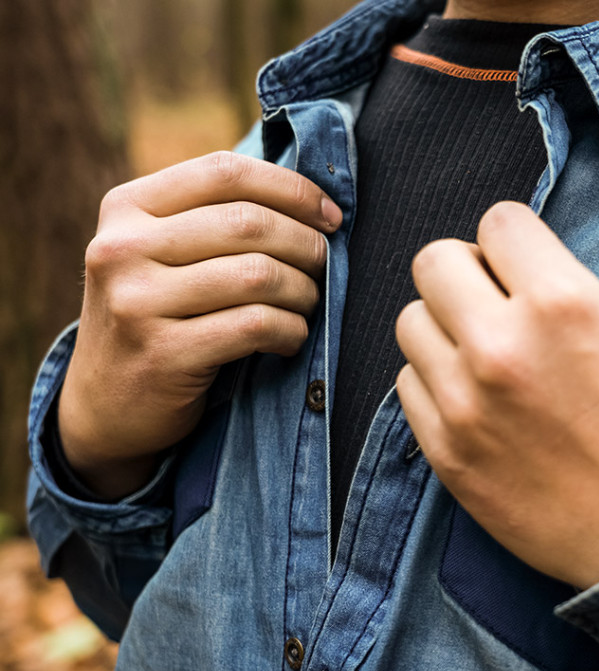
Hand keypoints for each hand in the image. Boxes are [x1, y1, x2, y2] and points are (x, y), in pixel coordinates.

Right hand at [59, 152, 340, 497]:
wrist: (105, 407)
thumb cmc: (157, 318)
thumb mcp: (160, 254)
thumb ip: (213, 218)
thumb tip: (315, 199)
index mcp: (126, 208)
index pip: (225, 172)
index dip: (291, 189)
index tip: (331, 217)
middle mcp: (122, 248)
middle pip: (248, 222)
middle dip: (307, 244)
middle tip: (325, 266)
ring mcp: (137, 302)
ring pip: (259, 274)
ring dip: (303, 291)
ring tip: (307, 304)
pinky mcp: (163, 353)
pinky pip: (256, 324)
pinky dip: (291, 330)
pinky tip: (291, 338)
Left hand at [395, 202, 598, 588]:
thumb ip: (569, 289)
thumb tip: (518, 275)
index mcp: (563, 302)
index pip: (498, 221)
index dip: (513, 240)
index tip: (520, 263)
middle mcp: (504, 344)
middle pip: (433, 261)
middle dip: (465, 273)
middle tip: (491, 301)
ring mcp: (466, 402)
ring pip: (409, 322)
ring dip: (444, 329)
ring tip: (482, 356)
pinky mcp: (446, 452)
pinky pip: (407, 385)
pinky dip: (435, 383)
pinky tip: (476, 401)